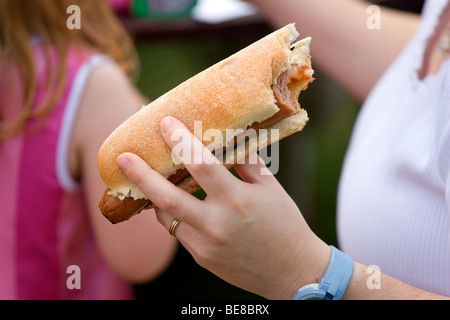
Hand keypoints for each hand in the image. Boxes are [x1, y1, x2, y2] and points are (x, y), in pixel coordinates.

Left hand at [117, 116, 329, 298]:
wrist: (292, 272)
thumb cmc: (285, 225)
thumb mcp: (270, 188)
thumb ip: (245, 162)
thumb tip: (226, 138)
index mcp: (237, 201)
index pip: (201, 165)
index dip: (180, 141)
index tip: (164, 123)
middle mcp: (216, 224)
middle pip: (167, 197)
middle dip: (141, 175)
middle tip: (122, 157)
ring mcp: (205, 245)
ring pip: (167, 216)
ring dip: (154, 196)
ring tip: (146, 179)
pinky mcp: (201, 258)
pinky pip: (179, 231)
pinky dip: (174, 214)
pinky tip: (178, 203)